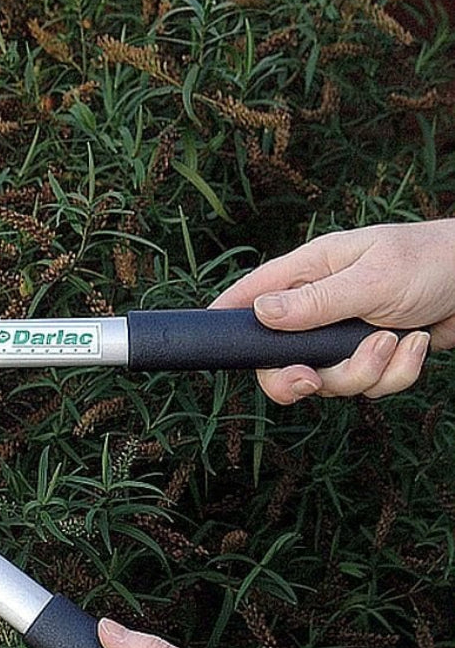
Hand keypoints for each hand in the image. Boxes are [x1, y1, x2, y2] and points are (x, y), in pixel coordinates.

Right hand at [211, 220, 454, 403]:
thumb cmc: (433, 261)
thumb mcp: (372, 279)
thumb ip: (315, 302)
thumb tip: (260, 313)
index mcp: (308, 274)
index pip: (250, 298)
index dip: (226, 323)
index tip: (214, 350)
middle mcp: (319, 309)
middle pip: (278, 360)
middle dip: (299, 379)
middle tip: (313, 381)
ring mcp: (344, 337)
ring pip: (327, 382)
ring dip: (364, 373)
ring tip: (394, 342)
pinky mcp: (372, 357)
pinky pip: (368, 386)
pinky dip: (396, 374)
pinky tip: (418, 345)